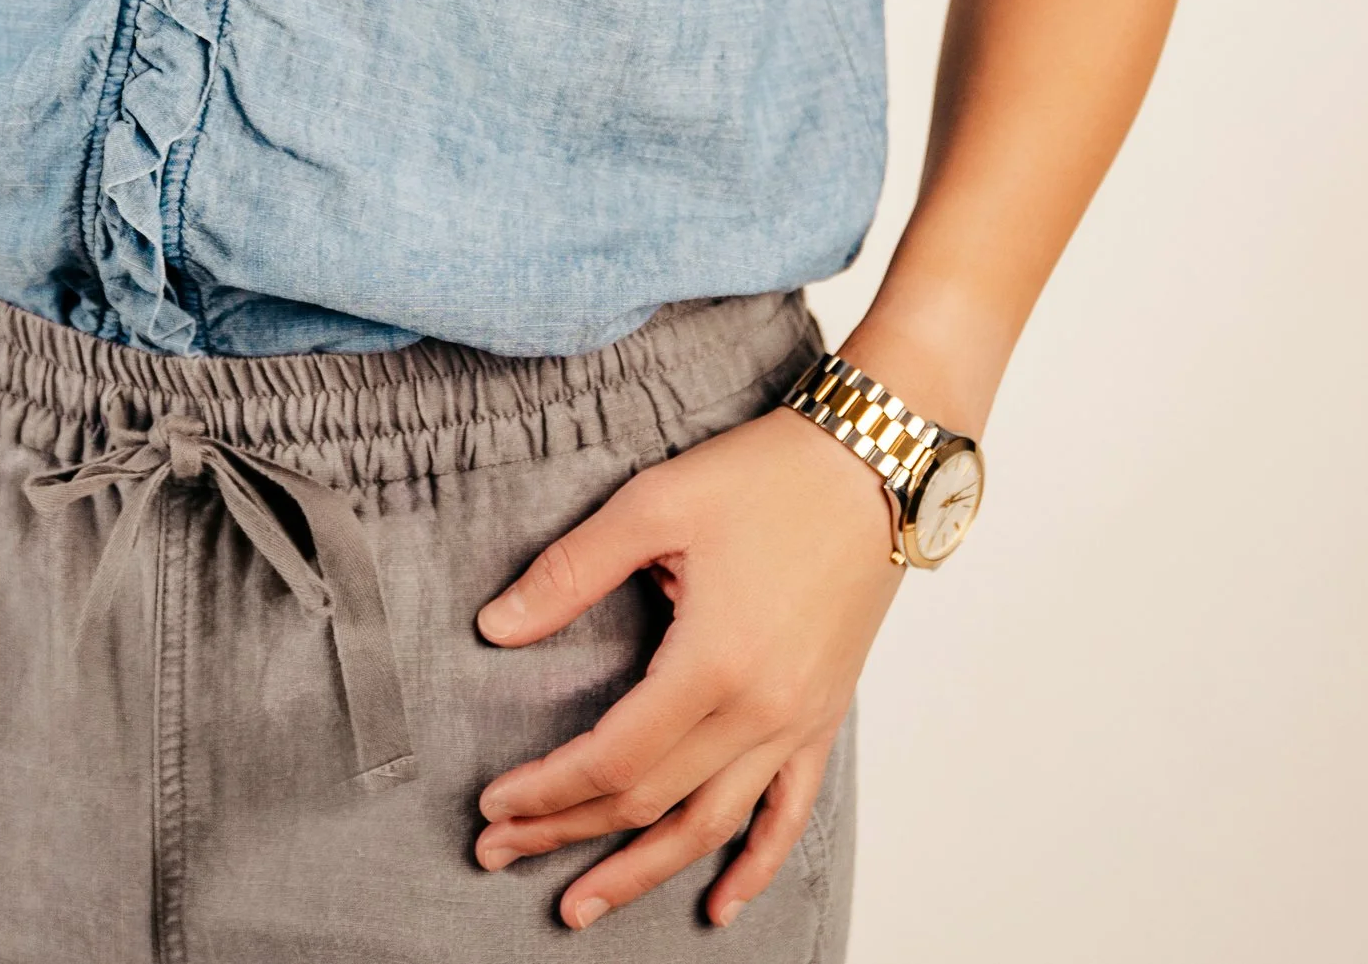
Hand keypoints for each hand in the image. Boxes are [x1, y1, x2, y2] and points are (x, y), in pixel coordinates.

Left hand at [470, 402, 903, 929]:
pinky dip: (753, 866)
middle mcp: (760, 712)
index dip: (547, 790)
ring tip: (582, 904)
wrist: (873, 462)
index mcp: (713, 665)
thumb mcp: (654, 503)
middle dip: (567, 832)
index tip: (494, 805)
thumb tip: (495, 627)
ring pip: (710, 826)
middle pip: (649, 801)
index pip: (612, 759)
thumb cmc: (765, 474)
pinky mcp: (824, 716)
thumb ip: (571, 571)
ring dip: (642, 871)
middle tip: (498, 851)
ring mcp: (798, 723)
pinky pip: (787, 814)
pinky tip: (719, 905)